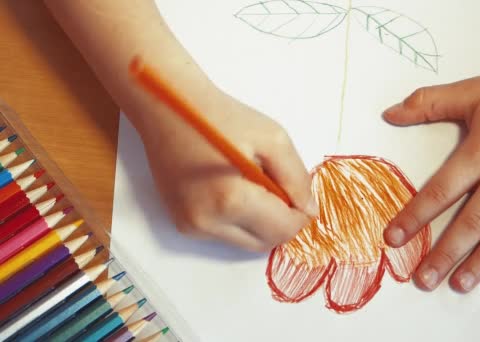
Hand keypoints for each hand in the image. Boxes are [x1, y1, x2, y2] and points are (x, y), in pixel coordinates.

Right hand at [137, 86, 317, 251]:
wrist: (168, 108)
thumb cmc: (222, 117)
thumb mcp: (273, 139)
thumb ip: (296, 179)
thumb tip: (309, 210)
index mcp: (231, 200)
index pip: (283, 230)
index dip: (300, 215)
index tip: (300, 192)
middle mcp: (208, 222)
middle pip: (265, 243)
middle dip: (281, 220)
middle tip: (278, 185)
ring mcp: (191, 226)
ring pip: (247, 241)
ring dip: (261, 221)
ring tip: (253, 183)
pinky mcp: (182, 223)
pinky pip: (226, 233)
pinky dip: (240, 218)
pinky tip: (233, 187)